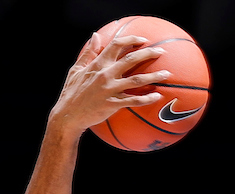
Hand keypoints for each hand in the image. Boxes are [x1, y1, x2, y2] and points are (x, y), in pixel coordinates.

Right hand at [51, 30, 167, 132]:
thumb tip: (95, 36)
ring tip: (166, 74)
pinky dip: (147, 98)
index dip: (131, 40)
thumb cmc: (71, 93)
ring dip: (154, 76)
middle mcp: (105, 74)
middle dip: (149, 53)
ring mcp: (110, 90)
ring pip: (137, 80)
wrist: (67, 117)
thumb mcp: (76, 70)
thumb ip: (88, 53)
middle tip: (161, 52)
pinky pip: (134, 100)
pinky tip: (157, 96)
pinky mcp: (112, 104)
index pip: (116, 45)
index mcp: (98, 64)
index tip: (142, 40)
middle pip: (132, 59)